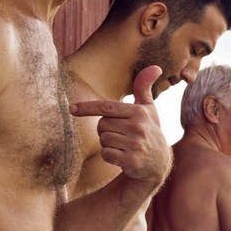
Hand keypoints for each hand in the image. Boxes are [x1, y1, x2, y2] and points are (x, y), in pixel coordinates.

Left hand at [69, 66, 171, 184]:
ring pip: (103, 140)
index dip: (87, 107)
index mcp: (139, 112)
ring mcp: (135, 145)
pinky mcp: (131, 161)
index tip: (72, 109)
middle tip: (120, 134)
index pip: (106, 107)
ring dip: (108, 143)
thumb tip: (155, 67)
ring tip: (122, 145)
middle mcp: (138, 127)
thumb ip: (144, 88)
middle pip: (102, 124)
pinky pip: (106, 154)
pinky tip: (122, 156)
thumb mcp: (149, 109)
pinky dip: (110, 156)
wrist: (158, 163)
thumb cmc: (149, 131)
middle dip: (105, 130)